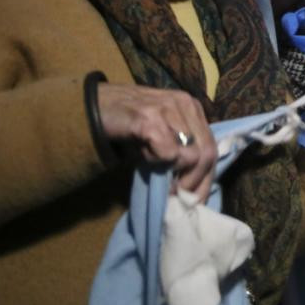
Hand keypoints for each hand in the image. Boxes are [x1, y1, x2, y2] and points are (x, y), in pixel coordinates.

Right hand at [97, 83, 217, 201]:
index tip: (195, 200)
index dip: (205, 178)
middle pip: (207, 153)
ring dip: (175, 174)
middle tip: (177, 198)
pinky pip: (167, 152)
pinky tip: (143, 157)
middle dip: (193, 182)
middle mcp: (186, 104)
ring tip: (158, 174)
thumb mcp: (161, 135)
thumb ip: (179, 151)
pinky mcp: (150, 119)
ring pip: (191, 155)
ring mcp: (169, 109)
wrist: (92, 107)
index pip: (211, 148)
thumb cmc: (126, 124)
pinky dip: (157, 162)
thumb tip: (191, 187)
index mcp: (192, 108)